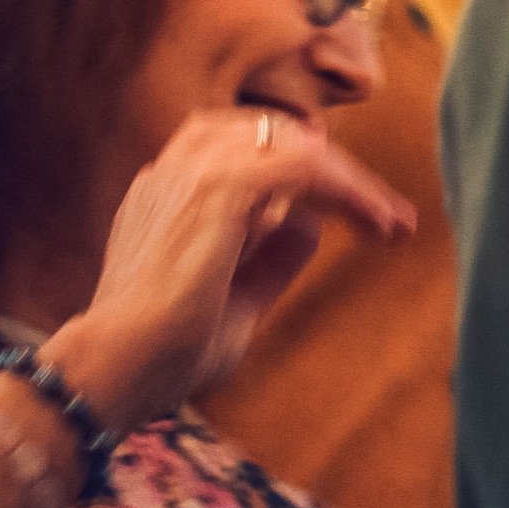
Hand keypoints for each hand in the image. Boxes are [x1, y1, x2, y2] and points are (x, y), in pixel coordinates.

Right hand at [49, 108, 417, 430]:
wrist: (116, 370)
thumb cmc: (166, 353)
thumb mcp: (236, 301)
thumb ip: (270, 259)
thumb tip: (310, 225)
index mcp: (170, 195)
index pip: (248, 151)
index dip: (310, 172)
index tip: (366, 214)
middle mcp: (176, 174)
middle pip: (275, 137)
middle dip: (340, 173)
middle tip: (392, 219)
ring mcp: (190, 175)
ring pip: (292, 144)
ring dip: (350, 180)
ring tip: (391, 222)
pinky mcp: (215, 189)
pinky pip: (300, 164)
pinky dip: (344, 188)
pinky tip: (374, 221)